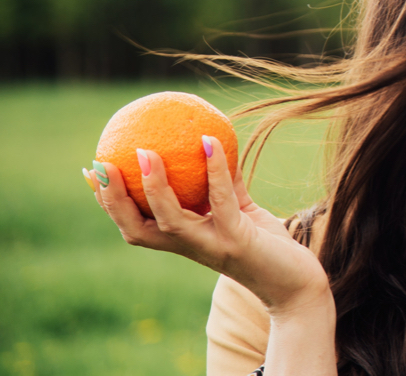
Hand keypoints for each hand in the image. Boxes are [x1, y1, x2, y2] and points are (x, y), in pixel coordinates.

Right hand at [88, 136, 331, 316]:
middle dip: (113, 200)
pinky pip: (221, 201)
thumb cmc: (266, 245)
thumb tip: (209, 141)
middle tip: (101, 164)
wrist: (297, 282)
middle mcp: (189, 247)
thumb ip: (223, 184)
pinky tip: (210, 141)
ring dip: (154, 188)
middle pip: (136, 229)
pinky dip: (214, 170)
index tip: (89, 172)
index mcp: (182, 240)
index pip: (134, 224)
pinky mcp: (237, 241)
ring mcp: (211, 246)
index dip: (108, 202)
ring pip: (170, 220)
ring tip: (145, 153)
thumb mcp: (240, 210)